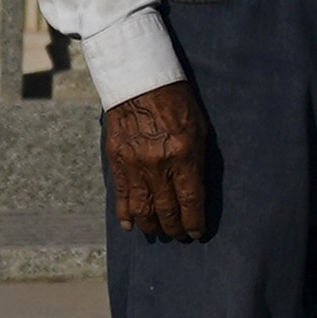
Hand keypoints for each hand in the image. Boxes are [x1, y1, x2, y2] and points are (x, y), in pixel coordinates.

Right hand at [104, 79, 212, 240]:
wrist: (138, 82)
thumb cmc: (176, 101)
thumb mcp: (198, 129)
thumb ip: (197, 161)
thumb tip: (196, 191)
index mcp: (183, 156)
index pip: (190, 201)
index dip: (194, 223)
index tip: (197, 233)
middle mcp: (158, 165)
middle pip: (167, 210)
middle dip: (175, 228)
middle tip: (179, 235)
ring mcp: (135, 166)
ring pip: (143, 210)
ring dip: (152, 226)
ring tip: (158, 232)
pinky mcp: (117, 163)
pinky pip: (121, 197)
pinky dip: (125, 215)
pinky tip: (131, 225)